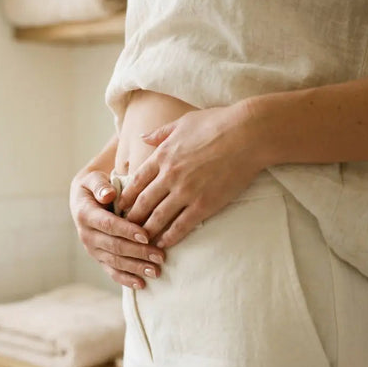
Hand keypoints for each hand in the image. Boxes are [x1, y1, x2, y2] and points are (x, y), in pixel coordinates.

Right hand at [69, 169, 165, 288]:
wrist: (85, 198)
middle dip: (138, 252)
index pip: (108, 225)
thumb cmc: (94, 186)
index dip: (127, 231)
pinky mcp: (99, 257)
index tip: (146, 235)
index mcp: (85, 214)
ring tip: (156, 271)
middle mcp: (87, 235)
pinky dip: (126, 279)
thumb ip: (100, 185)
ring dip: (136, 268)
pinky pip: (112, 271)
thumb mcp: (93, 179)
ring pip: (115, 262)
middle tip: (160, 256)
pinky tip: (142, 284)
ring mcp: (93, 249)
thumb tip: (108, 195)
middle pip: (114, 246)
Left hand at [117, 100, 265, 248]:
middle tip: (124, 229)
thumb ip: (160, 133)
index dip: (126, 197)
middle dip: (131, 218)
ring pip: (158, 218)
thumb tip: (143, 136)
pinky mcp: (204, 204)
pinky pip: (182, 226)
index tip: (120, 207)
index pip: (136, 181)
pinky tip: (163, 243)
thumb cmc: (217, 123)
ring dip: (146, 231)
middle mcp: (169, 175)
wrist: (247, 134)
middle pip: (142, 203)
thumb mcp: (182, 122)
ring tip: (139, 242)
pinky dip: (170, 237)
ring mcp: (186, 191)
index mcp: (162, 155)